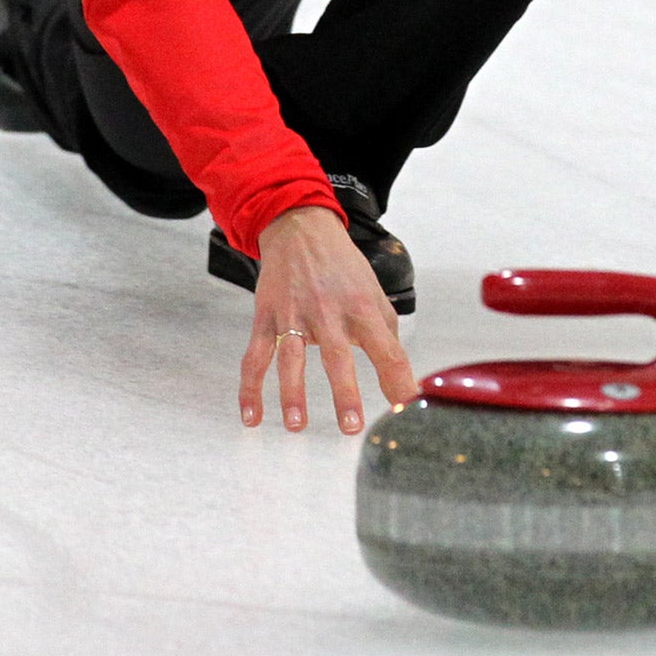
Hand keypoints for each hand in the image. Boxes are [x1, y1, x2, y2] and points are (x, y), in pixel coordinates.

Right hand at [238, 204, 418, 432]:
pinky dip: (250, 388)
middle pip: (338, 356)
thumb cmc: (342, 266)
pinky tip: (252, 416)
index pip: (386, 349)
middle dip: (345, 393)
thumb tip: (399, 368)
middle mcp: (328, 312)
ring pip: (292, 359)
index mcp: (362, 308)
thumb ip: (385, 329)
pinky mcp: (266, 318)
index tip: (406, 408)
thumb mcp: (373, 290)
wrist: (301, 229)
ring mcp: (294, 315)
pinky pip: (255, 357)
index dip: (398, 379)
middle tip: (352, 426)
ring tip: (296, 425)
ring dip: (292, 393)